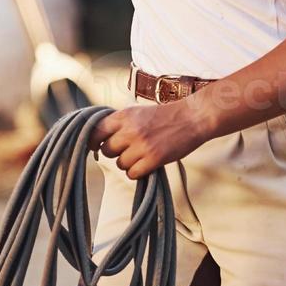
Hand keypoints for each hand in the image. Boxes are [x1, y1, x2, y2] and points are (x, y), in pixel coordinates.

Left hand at [89, 101, 210, 179]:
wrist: (192, 117)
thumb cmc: (164, 116)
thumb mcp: (137, 112)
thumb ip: (119, 123)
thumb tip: (96, 138)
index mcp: (124, 115)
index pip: (95, 131)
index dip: (93, 142)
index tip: (95, 146)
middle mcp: (130, 130)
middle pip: (106, 151)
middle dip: (115, 153)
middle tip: (129, 149)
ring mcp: (142, 145)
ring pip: (120, 164)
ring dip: (128, 163)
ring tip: (143, 154)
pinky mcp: (153, 159)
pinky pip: (132, 174)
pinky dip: (137, 172)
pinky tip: (147, 163)